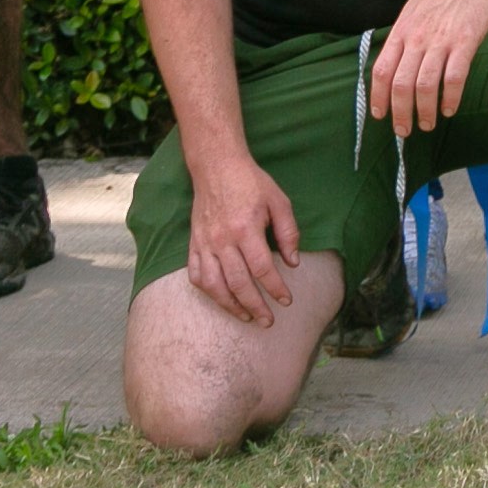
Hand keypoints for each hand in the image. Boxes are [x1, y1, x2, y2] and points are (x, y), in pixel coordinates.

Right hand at [184, 145, 301, 326]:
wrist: (217, 167)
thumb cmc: (252, 183)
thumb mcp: (279, 201)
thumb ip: (288, 232)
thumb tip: (293, 263)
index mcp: (246, 228)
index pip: (262, 268)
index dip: (276, 288)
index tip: (286, 300)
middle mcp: (222, 240)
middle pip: (239, 283)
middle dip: (255, 306)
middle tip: (268, 320)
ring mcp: (205, 243)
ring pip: (215, 285)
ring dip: (231, 305)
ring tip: (246, 316)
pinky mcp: (194, 244)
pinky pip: (197, 275)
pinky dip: (208, 291)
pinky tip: (221, 298)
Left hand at [367, 0, 487, 135]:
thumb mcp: (412, 11)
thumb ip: (404, 38)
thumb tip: (394, 66)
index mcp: (401, 31)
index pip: (382, 71)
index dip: (378, 97)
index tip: (380, 116)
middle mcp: (417, 38)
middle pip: (401, 84)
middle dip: (400, 113)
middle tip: (405, 130)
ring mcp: (441, 40)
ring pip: (425, 85)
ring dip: (425, 111)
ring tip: (428, 124)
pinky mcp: (465, 41)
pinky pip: (454, 77)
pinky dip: (450, 98)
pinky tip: (450, 109)